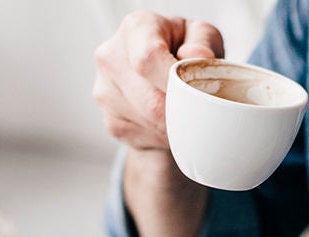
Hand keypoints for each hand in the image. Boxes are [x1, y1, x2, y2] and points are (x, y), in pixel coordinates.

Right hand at [93, 12, 224, 150]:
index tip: (196, 94)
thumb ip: (204, 42)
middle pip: (149, 100)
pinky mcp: (109, 118)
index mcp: (136, 28)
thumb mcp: (202, 35)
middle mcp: (111, 56)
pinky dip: (162, 137)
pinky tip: (170, 124)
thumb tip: (196, 56)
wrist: (160, 75)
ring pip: (147, 122)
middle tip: (201, 114)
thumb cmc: (183, 50)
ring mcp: (104, 89)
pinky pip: (141, 136)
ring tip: (187, 115)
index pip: (148, 58)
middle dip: (181, 112)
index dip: (175, 82)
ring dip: (174, 127)